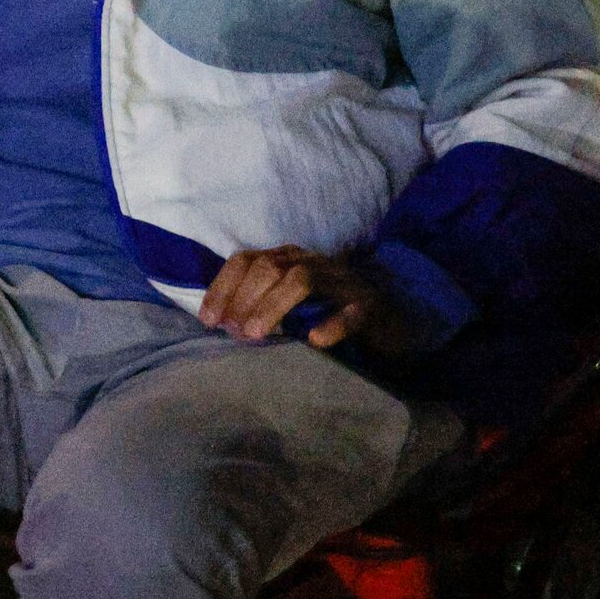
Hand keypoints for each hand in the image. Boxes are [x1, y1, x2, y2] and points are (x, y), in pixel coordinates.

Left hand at [199, 245, 397, 352]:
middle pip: (270, 267)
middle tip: (233, 331)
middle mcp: (312, 262)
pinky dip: (332, 325)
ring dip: (273, 306)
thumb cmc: (329, 312)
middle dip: (244, 298)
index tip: (208, 320)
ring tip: (256, 334)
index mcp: (287, 258)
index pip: (246, 260)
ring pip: (302, 281)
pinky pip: (351, 312)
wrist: (391, 320)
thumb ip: (257, 303)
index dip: (222, 287)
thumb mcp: (288, 302)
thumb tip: (218, 322)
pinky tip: (314, 340)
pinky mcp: (370, 306)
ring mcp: (342, 281)